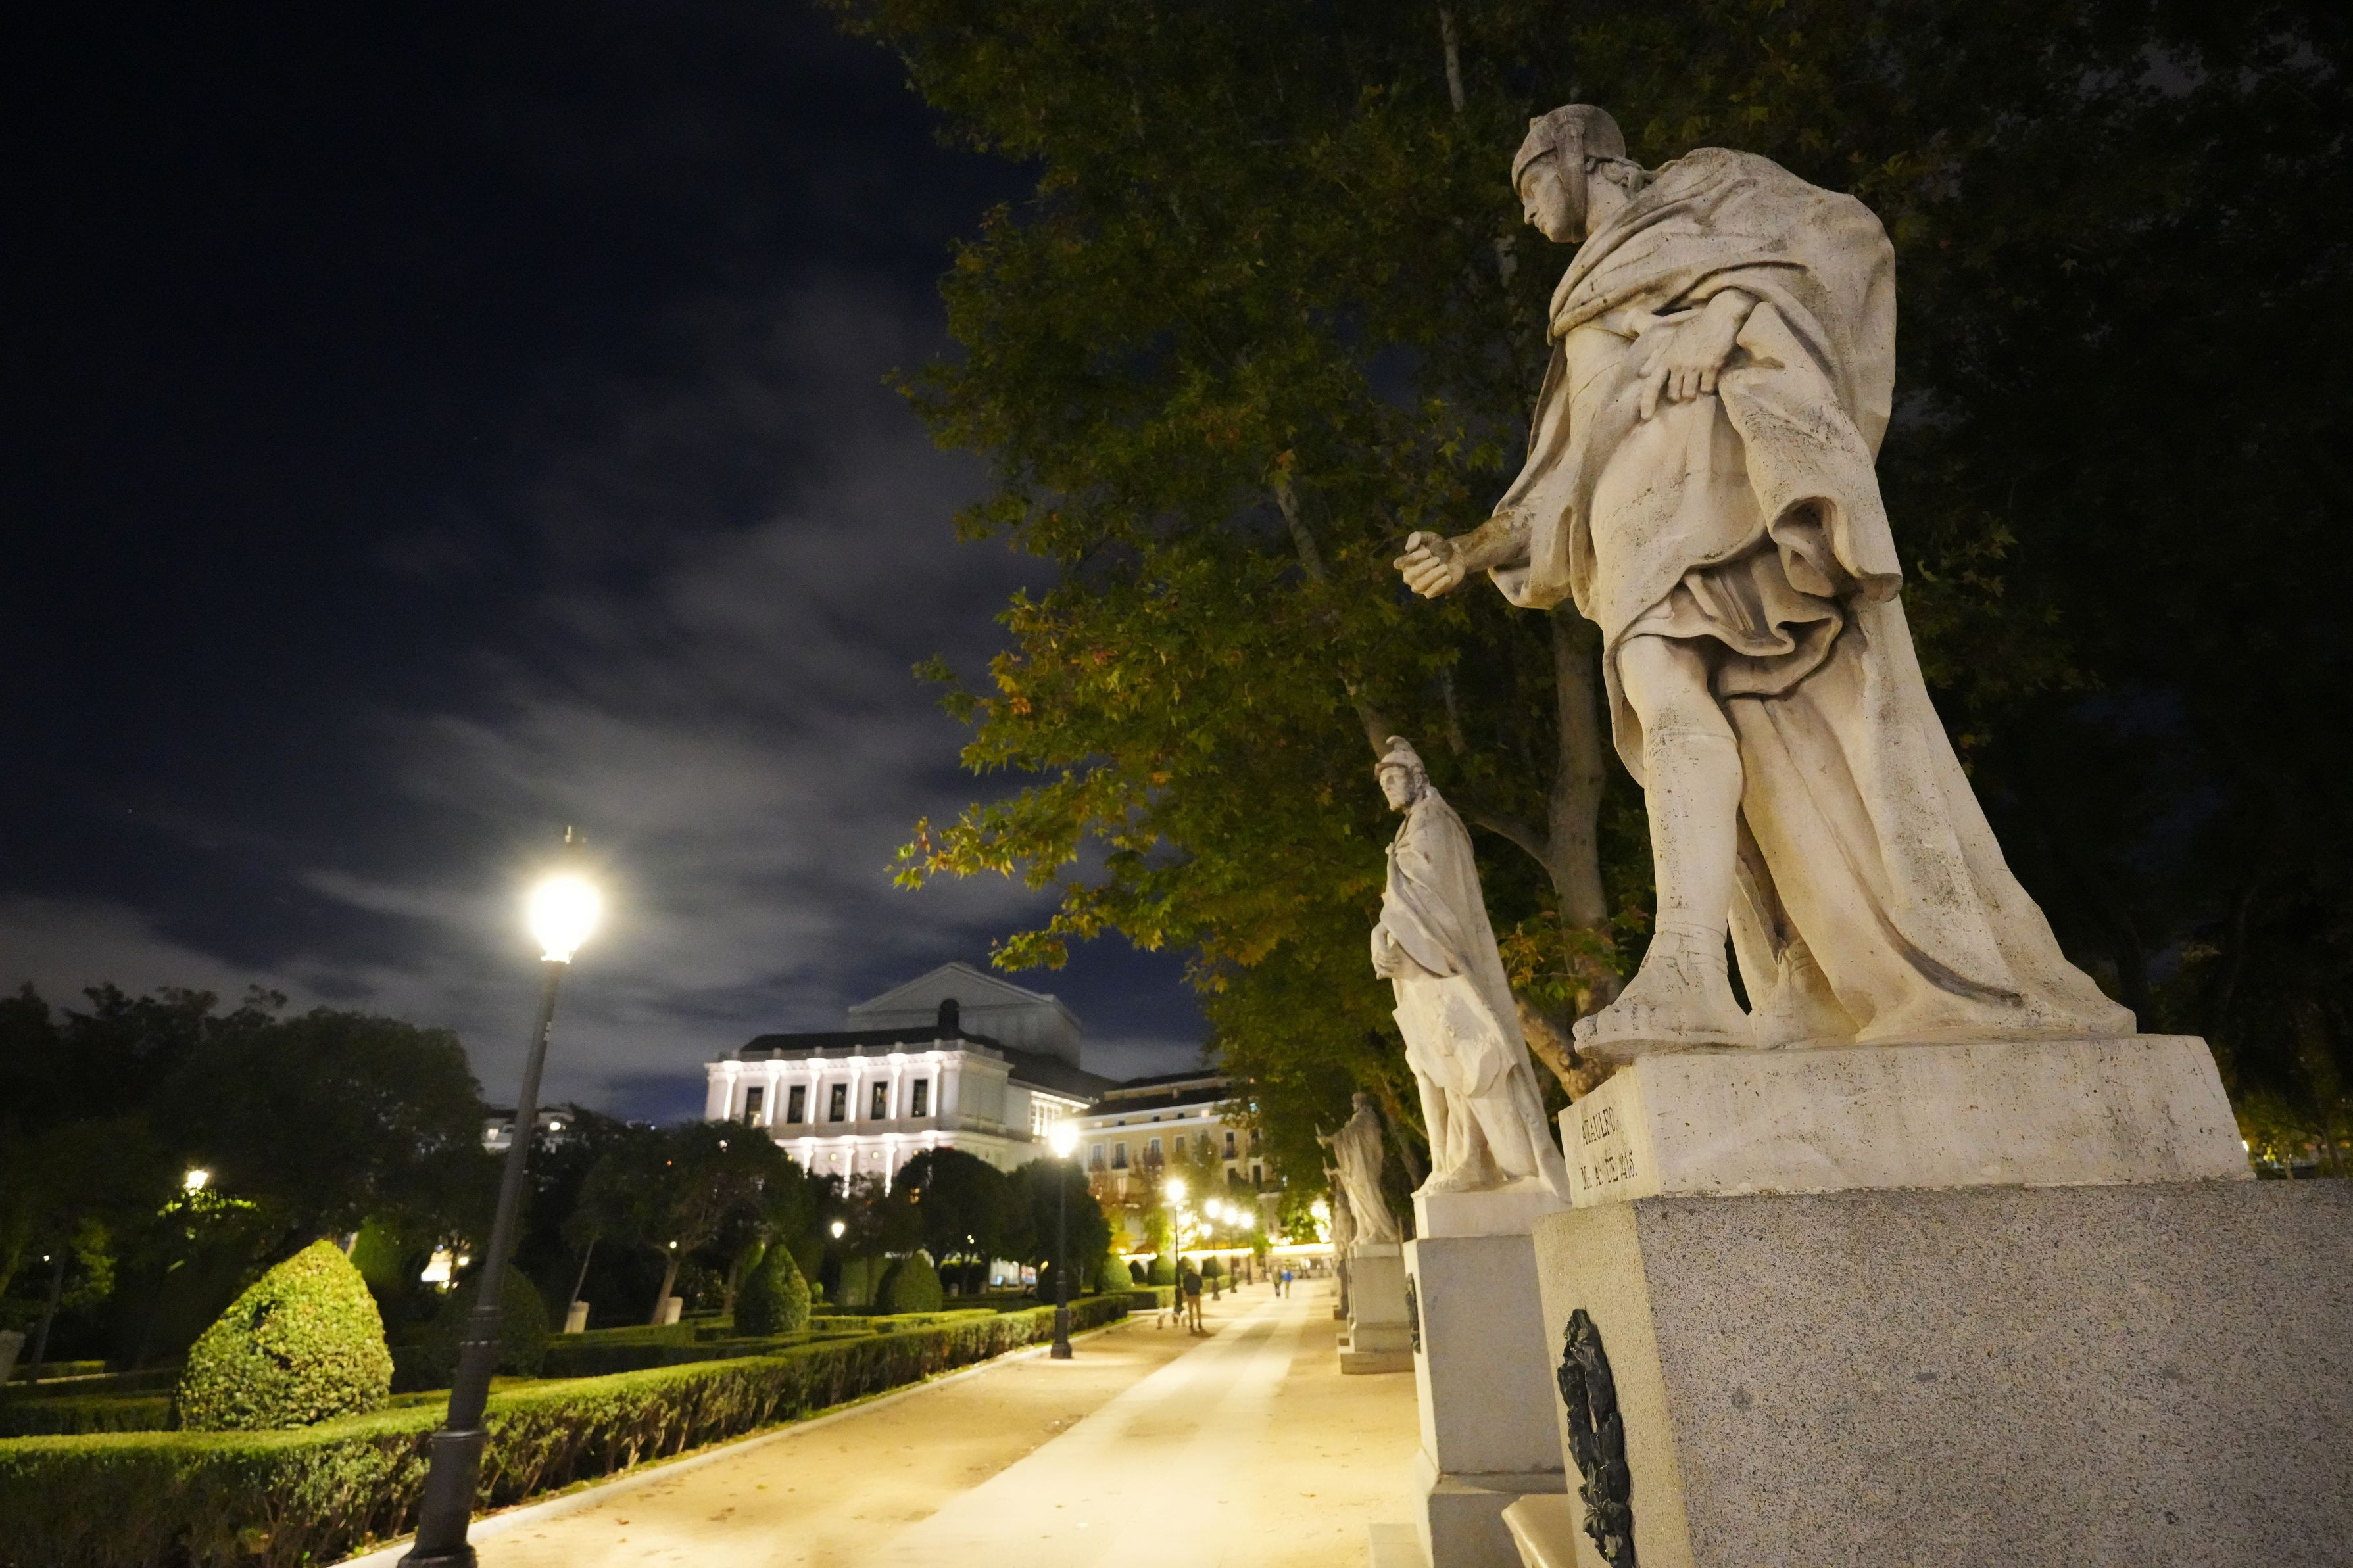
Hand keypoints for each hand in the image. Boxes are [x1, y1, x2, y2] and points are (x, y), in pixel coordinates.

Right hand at [1394, 530, 1466, 597]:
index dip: (1412, 558)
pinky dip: (1439, 585)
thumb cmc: (1438, 546)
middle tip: (1437, 559)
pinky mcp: (1430, 592)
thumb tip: (1408, 548)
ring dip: (1433, 575)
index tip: (1428, 551)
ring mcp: (1419, 586)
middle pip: (1409, 576)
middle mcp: (1409, 576)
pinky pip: (1431, 593)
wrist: (1455, 556)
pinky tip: (1448, 576)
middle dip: (1424, 567)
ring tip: (1444, 567)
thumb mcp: (1428, 537)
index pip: (1399, 563)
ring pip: (1419, 585)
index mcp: (1406, 562)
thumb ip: (1416, 537)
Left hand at [1638, 291, 1750, 419]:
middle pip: (1673, 394)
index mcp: (1666, 357)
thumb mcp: (1671, 338)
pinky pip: (1707, 389)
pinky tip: (1711, 378)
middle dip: (1678, 394)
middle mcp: (1678, 363)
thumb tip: (1642, 373)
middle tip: (1686, 384)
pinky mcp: (1712, 367)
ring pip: (1689, 394)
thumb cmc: (1695, 328)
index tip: (1646, 417)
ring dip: (1694, 392)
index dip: (1647, 402)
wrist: (1720, 317)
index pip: (1651, 384)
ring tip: (1699, 381)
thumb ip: (1656, 356)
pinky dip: (1709, 388)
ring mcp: (1695, 366)